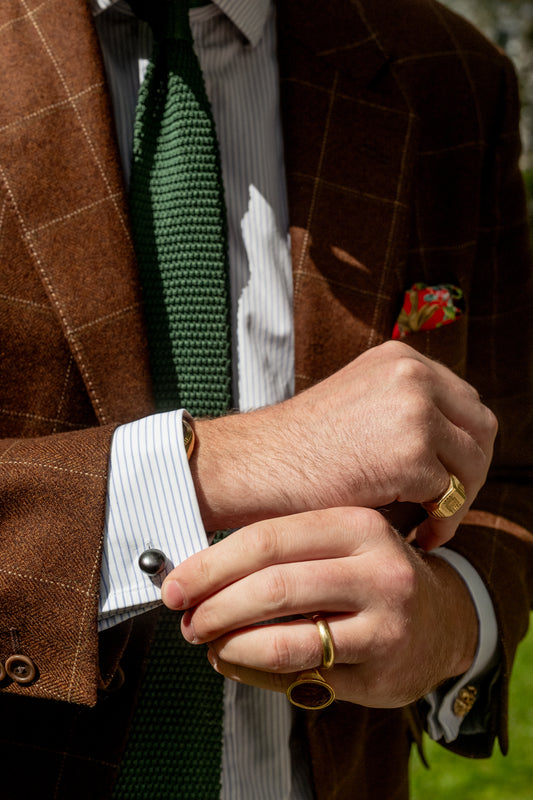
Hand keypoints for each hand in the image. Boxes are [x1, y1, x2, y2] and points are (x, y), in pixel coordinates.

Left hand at [162, 507, 477, 707]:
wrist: (444, 620)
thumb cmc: (370, 575)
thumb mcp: (341, 542)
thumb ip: (284, 547)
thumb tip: (196, 569)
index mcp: (357, 524)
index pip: (268, 538)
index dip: (211, 563)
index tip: (174, 582)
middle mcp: (378, 569)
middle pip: (273, 586)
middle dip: (214, 605)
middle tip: (185, 618)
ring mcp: (385, 622)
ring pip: (283, 638)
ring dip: (229, 643)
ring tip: (206, 641)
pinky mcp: (380, 669)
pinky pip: (299, 675)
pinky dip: (252, 669)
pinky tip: (233, 660)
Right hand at [192, 341, 496, 547]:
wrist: (254, 464)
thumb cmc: (299, 449)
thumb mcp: (358, 406)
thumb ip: (404, 411)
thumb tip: (456, 452)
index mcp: (400, 358)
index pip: (464, 402)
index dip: (462, 445)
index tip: (448, 478)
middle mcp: (413, 374)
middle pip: (480, 428)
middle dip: (471, 472)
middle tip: (446, 504)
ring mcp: (414, 410)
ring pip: (473, 463)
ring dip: (459, 498)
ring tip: (430, 522)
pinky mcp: (411, 453)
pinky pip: (449, 495)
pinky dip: (439, 519)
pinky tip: (417, 532)